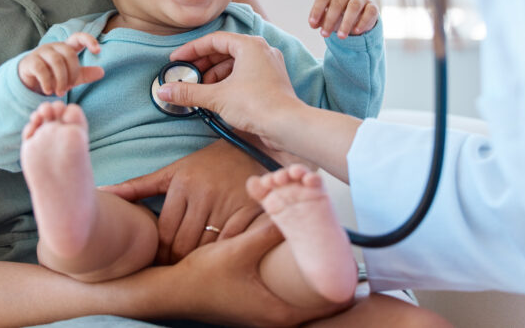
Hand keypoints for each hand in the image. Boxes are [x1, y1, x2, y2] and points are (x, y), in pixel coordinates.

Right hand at [17, 32, 103, 95]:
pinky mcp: (30, 61)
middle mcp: (54, 47)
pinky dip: (47, 82)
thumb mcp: (71, 77)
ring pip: (56, 61)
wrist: (29, 82)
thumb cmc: (53, 76)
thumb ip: (85, 74)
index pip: (78, 37)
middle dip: (72, 72)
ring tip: (60, 92)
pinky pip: (41, 69)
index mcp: (66, 48)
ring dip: (61, 79)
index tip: (98, 51)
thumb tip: (102, 72)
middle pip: (68, 53)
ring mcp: (41, 52)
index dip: (89, 40)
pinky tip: (49, 91)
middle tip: (69, 87)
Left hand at [100, 139, 264, 263]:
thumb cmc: (206, 164)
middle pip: (184, 244)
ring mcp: (229, 201)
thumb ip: (138, 186)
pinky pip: (232, 243)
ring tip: (195, 267)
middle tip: (175, 270)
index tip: (159, 262)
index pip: (164, 233)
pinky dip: (223, 254)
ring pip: (207, 248)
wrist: (251, 147)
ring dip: (199, 262)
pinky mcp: (251, 209)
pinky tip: (220, 258)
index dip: (159, 254)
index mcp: (182, 183)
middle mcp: (204, 192)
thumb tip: (102, 193)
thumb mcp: (172, 172)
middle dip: (177, 261)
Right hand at [157, 32, 305, 144]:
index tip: (177, 60)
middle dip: (203, 65)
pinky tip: (216, 96)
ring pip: (234, 64)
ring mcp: (268, 66)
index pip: (214, 40)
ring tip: (200, 90)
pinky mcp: (271, 81)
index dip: (192, 50)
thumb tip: (164, 91)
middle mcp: (261, 50)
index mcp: (250, 45)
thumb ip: (189, 92)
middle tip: (186, 76)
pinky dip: (228, 82)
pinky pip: (244, 75)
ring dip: (214, 75)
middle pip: (224, 51)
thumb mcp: (217, 97)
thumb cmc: (258, 105)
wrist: (288, 126)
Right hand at [163, 222, 349, 325]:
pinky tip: (296, 261)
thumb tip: (291, 207)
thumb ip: (266, 231)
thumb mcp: (237, 250)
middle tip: (341, 253)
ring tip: (325, 254)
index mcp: (280, 312)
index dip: (344, 284)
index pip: (329, 304)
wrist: (172, 293)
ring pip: (305, 299)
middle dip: (330, 277)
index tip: (352, 263)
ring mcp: (268, 316)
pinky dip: (297, 282)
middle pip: (320, 303)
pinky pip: (289, 296)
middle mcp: (277, 319)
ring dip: (313, 278)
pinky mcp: (259, 308)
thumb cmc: (202, 278)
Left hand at [308, 0, 378, 38]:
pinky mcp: (372, 7)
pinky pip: (369, 12)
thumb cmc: (340, 17)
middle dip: (330, 20)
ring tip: (340, 37)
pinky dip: (363, 22)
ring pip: (354, 6)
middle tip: (324, 35)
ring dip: (346, 22)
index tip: (312, 25)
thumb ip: (320, 20)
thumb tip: (313, 24)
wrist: (360, 19)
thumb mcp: (328, 19)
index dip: (316, 10)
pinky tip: (356, 32)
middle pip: (337, 3)